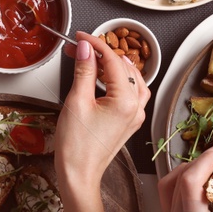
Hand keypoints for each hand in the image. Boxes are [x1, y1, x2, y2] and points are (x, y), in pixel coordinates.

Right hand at [54, 33, 151, 186]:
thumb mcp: (76, 102)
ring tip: (91, 60)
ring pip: (131, 79)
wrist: (79, 174)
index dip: (95, 44)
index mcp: (126, 101)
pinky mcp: (129, 121)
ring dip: (112, 66)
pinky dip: (119, 81)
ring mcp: (135, 115)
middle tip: (79, 48)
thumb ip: (84, 71)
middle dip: (101, 54)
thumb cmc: (76, 146)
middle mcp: (136, 107)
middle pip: (123, 68)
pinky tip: (103, 78)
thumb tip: (86, 48)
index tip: (80, 37)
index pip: (113, 61)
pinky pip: (131, 93)